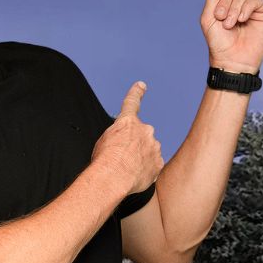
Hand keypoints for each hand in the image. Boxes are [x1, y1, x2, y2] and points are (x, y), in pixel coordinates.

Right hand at [92, 81, 163, 195]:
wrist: (114, 177)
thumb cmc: (104, 160)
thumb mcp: (104, 141)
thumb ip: (117, 136)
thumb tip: (122, 144)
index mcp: (127, 122)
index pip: (131, 103)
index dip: (136, 93)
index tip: (142, 85)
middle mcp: (145, 131)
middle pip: (141, 136)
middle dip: (134, 145)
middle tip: (123, 158)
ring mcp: (154, 146)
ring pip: (149, 151)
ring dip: (140, 159)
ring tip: (127, 170)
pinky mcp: (159, 163)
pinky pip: (153, 166)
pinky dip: (146, 170)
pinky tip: (135, 176)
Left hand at [200, 0, 262, 73]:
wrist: (233, 61)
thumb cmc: (218, 42)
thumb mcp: (208, 18)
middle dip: (223, 1)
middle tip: (221, 19)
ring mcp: (249, 4)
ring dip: (233, 9)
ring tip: (230, 24)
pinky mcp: (262, 11)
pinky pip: (254, 0)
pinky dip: (246, 9)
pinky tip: (242, 20)